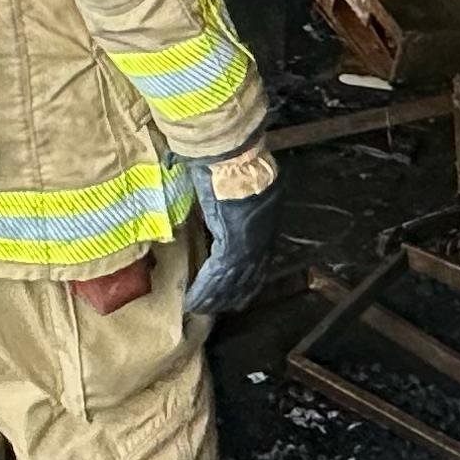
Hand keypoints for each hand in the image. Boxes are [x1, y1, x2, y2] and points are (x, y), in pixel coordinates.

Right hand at [180, 144, 282, 316]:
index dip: (250, 274)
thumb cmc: (227, 156)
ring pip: (235, 278)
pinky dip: (206, 289)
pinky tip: (195, 301)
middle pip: (251, 272)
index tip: (241, 288)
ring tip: (204, 309)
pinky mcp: (234, 242)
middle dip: (237, 292)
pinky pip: (219, 273)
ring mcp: (250, 238)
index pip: (259, 254)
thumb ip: (225, 196)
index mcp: (265, 215)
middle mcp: (262, 232)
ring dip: (218, 296)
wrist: (231, 150)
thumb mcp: (232, 180)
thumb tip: (213, 200)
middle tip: (224, 308)